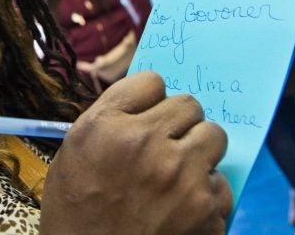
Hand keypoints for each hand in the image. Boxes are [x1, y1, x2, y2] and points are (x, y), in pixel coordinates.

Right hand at [40, 71, 232, 234]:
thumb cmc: (75, 208)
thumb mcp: (74, 148)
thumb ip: (110, 115)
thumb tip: (148, 96)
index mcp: (109, 126)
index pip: (152, 82)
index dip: (147, 98)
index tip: (144, 114)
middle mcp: (148, 145)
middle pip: (189, 104)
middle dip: (177, 121)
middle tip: (163, 143)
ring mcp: (183, 180)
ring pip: (214, 137)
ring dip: (197, 150)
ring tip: (175, 173)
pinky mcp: (207, 213)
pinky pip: (221, 182)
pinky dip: (205, 193)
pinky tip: (181, 206)